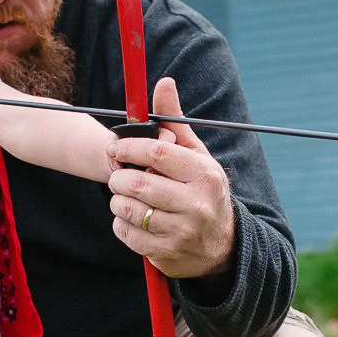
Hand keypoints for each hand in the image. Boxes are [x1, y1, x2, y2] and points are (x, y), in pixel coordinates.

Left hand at [107, 77, 235, 278]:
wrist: (221, 245)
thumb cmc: (202, 190)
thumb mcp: (197, 156)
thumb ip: (175, 121)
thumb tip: (164, 83)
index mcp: (204, 174)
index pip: (157, 153)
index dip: (129, 147)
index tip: (116, 147)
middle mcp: (196, 204)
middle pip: (139, 183)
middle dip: (119, 176)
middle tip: (118, 174)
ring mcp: (182, 232)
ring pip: (129, 209)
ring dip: (117, 200)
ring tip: (124, 195)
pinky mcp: (167, 253)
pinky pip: (127, 234)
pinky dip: (120, 223)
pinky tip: (130, 218)